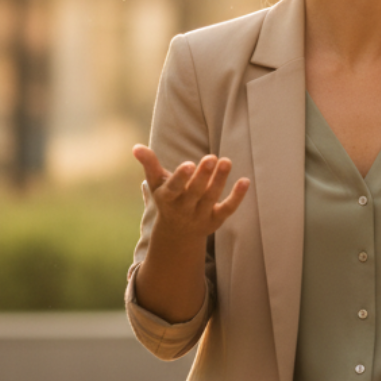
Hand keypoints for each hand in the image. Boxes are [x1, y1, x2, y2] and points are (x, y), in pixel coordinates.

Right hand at [132, 145, 249, 242]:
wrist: (177, 233)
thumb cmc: (168, 198)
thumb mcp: (157, 183)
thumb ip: (149, 164)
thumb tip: (136, 147)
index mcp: (167, 198)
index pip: (174, 189)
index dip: (181, 178)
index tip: (188, 164)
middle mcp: (183, 209)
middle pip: (194, 193)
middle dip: (202, 176)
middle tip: (211, 157)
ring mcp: (200, 216)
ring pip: (211, 198)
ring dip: (219, 180)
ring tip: (227, 161)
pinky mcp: (216, 219)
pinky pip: (228, 209)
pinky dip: (237, 197)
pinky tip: (245, 180)